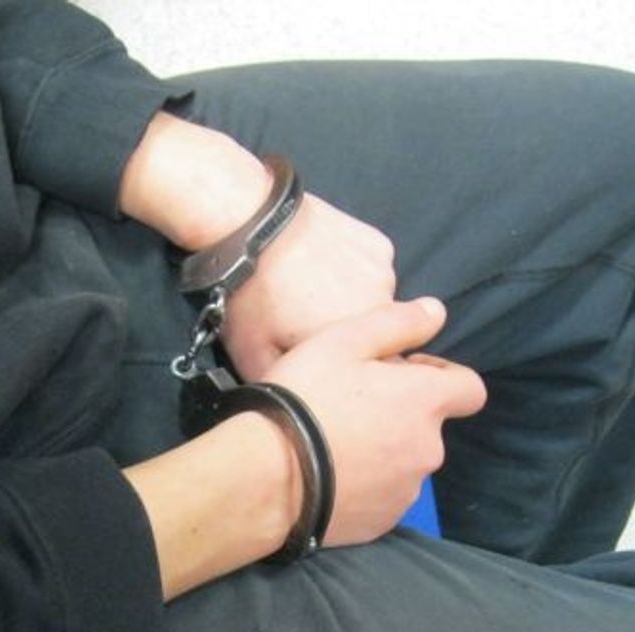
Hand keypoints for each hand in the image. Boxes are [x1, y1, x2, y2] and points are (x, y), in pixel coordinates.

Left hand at [117, 112, 400, 381]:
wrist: (249, 221)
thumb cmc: (250, 295)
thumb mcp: (254, 357)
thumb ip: (288, 387)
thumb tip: (302, 406)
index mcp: (356, 344)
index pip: (370, 372)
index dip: (349, 369)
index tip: (324, 358)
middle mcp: (383, 310)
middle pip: (374, 336)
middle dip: (349, 335)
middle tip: (311, 321)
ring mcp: (385, 272)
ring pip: (376, 302)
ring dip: (354, 302)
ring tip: (314, 291)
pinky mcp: (378, 243)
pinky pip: (373, 268)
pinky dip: (354, 270)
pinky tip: (322, 264)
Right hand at [263, 298, 485, 547]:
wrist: (266, 479)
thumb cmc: (304, 399)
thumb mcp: (343, 341)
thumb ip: (398, 323)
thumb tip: (439, 313)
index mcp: (426, 402)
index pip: (471, 389)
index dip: (442, 376)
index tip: (403, 374)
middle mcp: (429, 449)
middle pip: (429, 426)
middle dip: (402, 414)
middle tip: (351, 407)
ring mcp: (407, 491)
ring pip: (406, 462)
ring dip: (385, 451)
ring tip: (335, 446)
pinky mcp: (383, 522)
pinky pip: (384, 496)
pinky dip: (367, 485)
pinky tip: (329, 476)